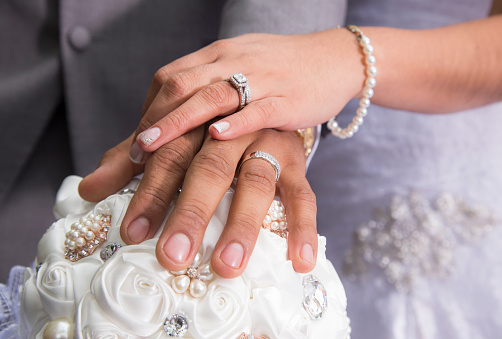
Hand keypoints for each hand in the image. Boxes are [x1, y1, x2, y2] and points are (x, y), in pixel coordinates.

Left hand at [79, 128, 316, 277]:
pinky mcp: (297, 156)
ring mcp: (268, 138)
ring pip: (255, 179)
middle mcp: (233, 123)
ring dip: (242, 223)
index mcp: (196, 113)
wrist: (279, 78)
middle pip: (208, 165)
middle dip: (190, 211)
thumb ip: (136, 157)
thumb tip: (88, 189)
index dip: (150, 189)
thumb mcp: (176, 131)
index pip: (169, 151)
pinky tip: (298, 260)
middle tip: (172, 255)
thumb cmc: (216, 118)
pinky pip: (302, 193)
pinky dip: (301, 226)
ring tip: (226, 264)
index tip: (133, 231)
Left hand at [128, 28, 363, 159]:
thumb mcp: (239, 72)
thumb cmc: (281, 71)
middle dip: (153, 119)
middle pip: (182, 85)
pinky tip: (217, 136)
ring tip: (153, 147)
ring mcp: (259, 79)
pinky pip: (258, 108)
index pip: (171, 78)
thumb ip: (209, 91)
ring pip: (212, 96)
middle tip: (134, 152)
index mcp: (217, 56)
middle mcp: (232, 62)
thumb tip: (175, 122)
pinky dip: (236, 122)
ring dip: (178, 122)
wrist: (333, 58)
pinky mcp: (286, 98)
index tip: (136, 141)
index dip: (149, 109)